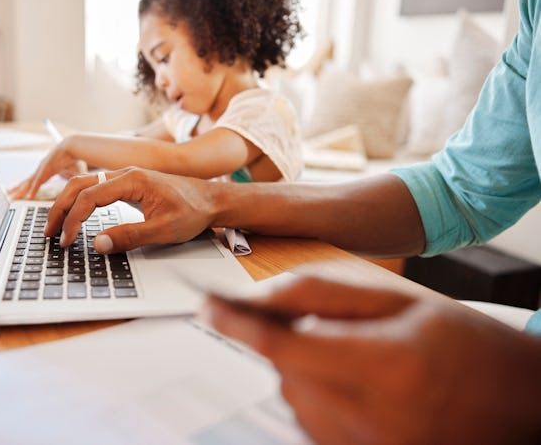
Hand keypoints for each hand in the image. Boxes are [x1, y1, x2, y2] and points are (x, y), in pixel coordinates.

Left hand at [8, 140, 87, 199]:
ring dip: (21, 191)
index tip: (19, 192)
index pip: (33, 181)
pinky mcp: (44, 169)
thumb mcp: (72, 174)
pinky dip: (33, 190)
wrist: (73, 147)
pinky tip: (30, 197)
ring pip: (29, 183)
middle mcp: (41, 171)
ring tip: (13, 197)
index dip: (27, 188)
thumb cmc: (73, 159)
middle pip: (27, 182)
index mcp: (46, 171)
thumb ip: (71, 183)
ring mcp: (41, 170)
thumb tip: (75, 190)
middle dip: (18, 189)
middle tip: (10, 196)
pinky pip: (38, 182)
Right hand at [44, 167, 216, 251]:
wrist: (212, 200)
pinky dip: (79, 201)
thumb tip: (98, 245)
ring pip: (84, 185)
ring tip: (55, 226)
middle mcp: (125, 174)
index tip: (67, 241)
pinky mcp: (128, 186)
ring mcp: (125, 178)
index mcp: (132, 180)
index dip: (74, 220)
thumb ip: (130, 237)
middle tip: (48, 233)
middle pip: (79, 185)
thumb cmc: (193, 212)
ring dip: (66, 204)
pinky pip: (95, 189)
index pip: (89, 197)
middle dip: (60, 209)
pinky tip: (73, 215)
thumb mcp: (164, 230)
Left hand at [203, 272, 540, 444]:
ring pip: (294, 398)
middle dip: (285, 342)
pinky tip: (355, 384)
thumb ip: (326, 294)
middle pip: (285, 372)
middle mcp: (373, 419)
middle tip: (320, 326)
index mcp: (385, 367)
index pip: (283, 346)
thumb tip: (262, 299)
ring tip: (355, 358)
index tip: (208, 305)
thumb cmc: (463, 344)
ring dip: (302, 370)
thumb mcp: (400, 300)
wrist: (517, 405)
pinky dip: (316, 397)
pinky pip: (312, 424)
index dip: (237, 324)